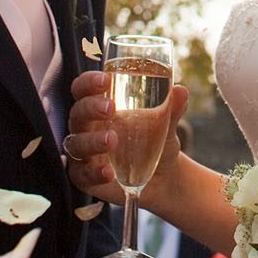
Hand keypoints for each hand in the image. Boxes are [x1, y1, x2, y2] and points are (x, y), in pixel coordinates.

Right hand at [62, 68, 189, 205]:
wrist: (163, 175)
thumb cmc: (155, 139)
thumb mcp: (165, 122)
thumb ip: (172, 107)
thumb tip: (181, 90)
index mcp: (99, 105)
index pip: (83, 88)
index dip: (88, 82)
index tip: (105, 79)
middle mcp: (87, 127)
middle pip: (78, 112)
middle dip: (91, 107)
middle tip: (110, 108)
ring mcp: (84, 153)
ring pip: (76, 143)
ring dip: (92, 140)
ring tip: (113, 140)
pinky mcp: (85, 177)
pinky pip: (82, 174)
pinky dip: (94, 172)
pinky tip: (109, 172)